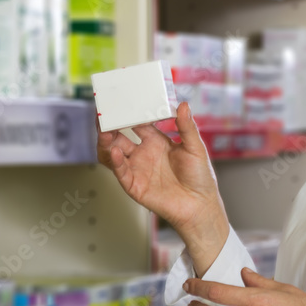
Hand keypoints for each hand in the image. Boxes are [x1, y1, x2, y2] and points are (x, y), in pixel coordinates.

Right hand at [97, 102, 228, 270]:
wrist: (200, 205)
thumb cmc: (200, 178)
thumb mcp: (196, 148)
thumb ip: (187, 127)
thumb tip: (183, 105)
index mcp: (156, 142)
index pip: (136, 123)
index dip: (128, 112)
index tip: (121, 100)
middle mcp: (143, 154)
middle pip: (119, 136)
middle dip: (110, 125)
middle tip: (105, 114)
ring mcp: (137, 169)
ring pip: (112, 153)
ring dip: (106, 142)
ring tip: (105, 131)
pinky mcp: (134, 185)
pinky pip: (120, 172)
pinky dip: (115, 161)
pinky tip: (115, 151)